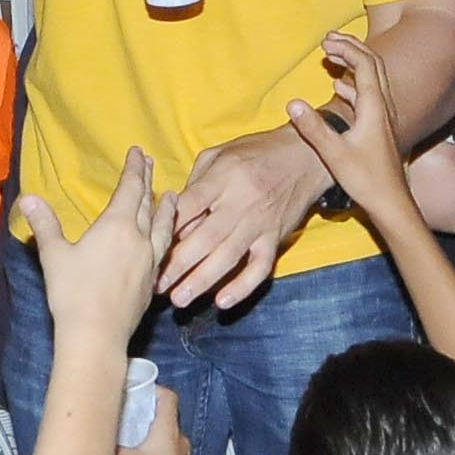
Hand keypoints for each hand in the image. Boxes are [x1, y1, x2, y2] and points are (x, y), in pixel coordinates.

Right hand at [20, 148, 168, 351]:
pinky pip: (164, 249)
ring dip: (167, 208)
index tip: (137, 152)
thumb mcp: (54, 255)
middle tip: (150, 163)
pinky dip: (167, 235)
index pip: (129, 189)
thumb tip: (29, 198)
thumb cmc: (72, 293)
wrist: (97, 334)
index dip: (133, 169)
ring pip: (163, 227)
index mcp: (116, 227)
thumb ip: (45, 224)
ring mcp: (149, 261)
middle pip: (148, 204)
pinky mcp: (152, 281)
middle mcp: (139, 239)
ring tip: (173, 196)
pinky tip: (165, 239)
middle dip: (148, 181)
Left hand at [164, 126, 326, 310]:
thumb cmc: (256, 152)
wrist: (306, 155)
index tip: (148, 247)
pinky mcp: (275, 238)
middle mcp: (241, 202)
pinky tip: (223, 302)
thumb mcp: (220, 154)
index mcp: (223, 178)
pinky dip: (243, 287)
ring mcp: (260, 223)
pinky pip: (260, 267)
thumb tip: (175, 215)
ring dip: (202, 281)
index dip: (167, 228)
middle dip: (178, 264)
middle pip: (204, 238)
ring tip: (179, 299)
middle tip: (156, 285)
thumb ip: (196, 183)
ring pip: (228, 257)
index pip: (189, 207)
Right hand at [282, 31, 408, 220]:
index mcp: (374, 107)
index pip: (364, 64)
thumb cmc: (366, 181)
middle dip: (351, 47)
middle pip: (372, 64)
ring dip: (353, 62)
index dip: (346, 48)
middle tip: (328, 39)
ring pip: (373, 78)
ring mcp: (384, 117)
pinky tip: (339, 87)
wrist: (391, 203)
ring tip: (332, 55)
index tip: (325, 43)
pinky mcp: (381, 128)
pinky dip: (354, 83)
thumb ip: (313, 128)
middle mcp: (383, 107)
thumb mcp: (335, 154)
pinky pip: (369, 95)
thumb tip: (292, 103)